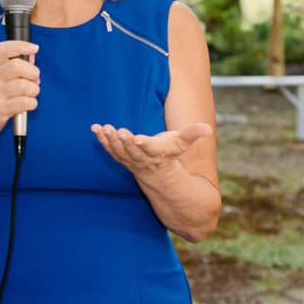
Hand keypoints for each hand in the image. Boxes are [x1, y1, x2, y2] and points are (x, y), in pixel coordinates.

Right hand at [0, 40, 39, 142]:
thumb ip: (12, 67)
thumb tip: (31, 56)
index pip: (2, 49)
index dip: (21, 46)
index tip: (34, 48)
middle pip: (17, 66)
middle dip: (33, 72)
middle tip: (34, 80)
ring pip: (25, 86)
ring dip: (34, 90)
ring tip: (30, 94)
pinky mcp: (0, 110)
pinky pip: (25, 102)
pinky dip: (32, 103)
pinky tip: (27, 105)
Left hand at [90, 121, 213, 178]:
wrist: (159, 176)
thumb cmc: (171, 154)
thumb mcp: (183, 144)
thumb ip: (193, 134)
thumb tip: (208, 128)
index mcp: (158, 154)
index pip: (150, 149)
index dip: (143, 144)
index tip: (136, 138)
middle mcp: (143, 159)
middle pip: (132, 151)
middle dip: (123, 141)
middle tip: (116, 130)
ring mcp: (130, 160)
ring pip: (119, 151)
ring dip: (110, 140)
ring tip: (104, 128)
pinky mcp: (121, 158)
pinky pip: (110, 150)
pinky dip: (102, 140)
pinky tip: (95, 128)